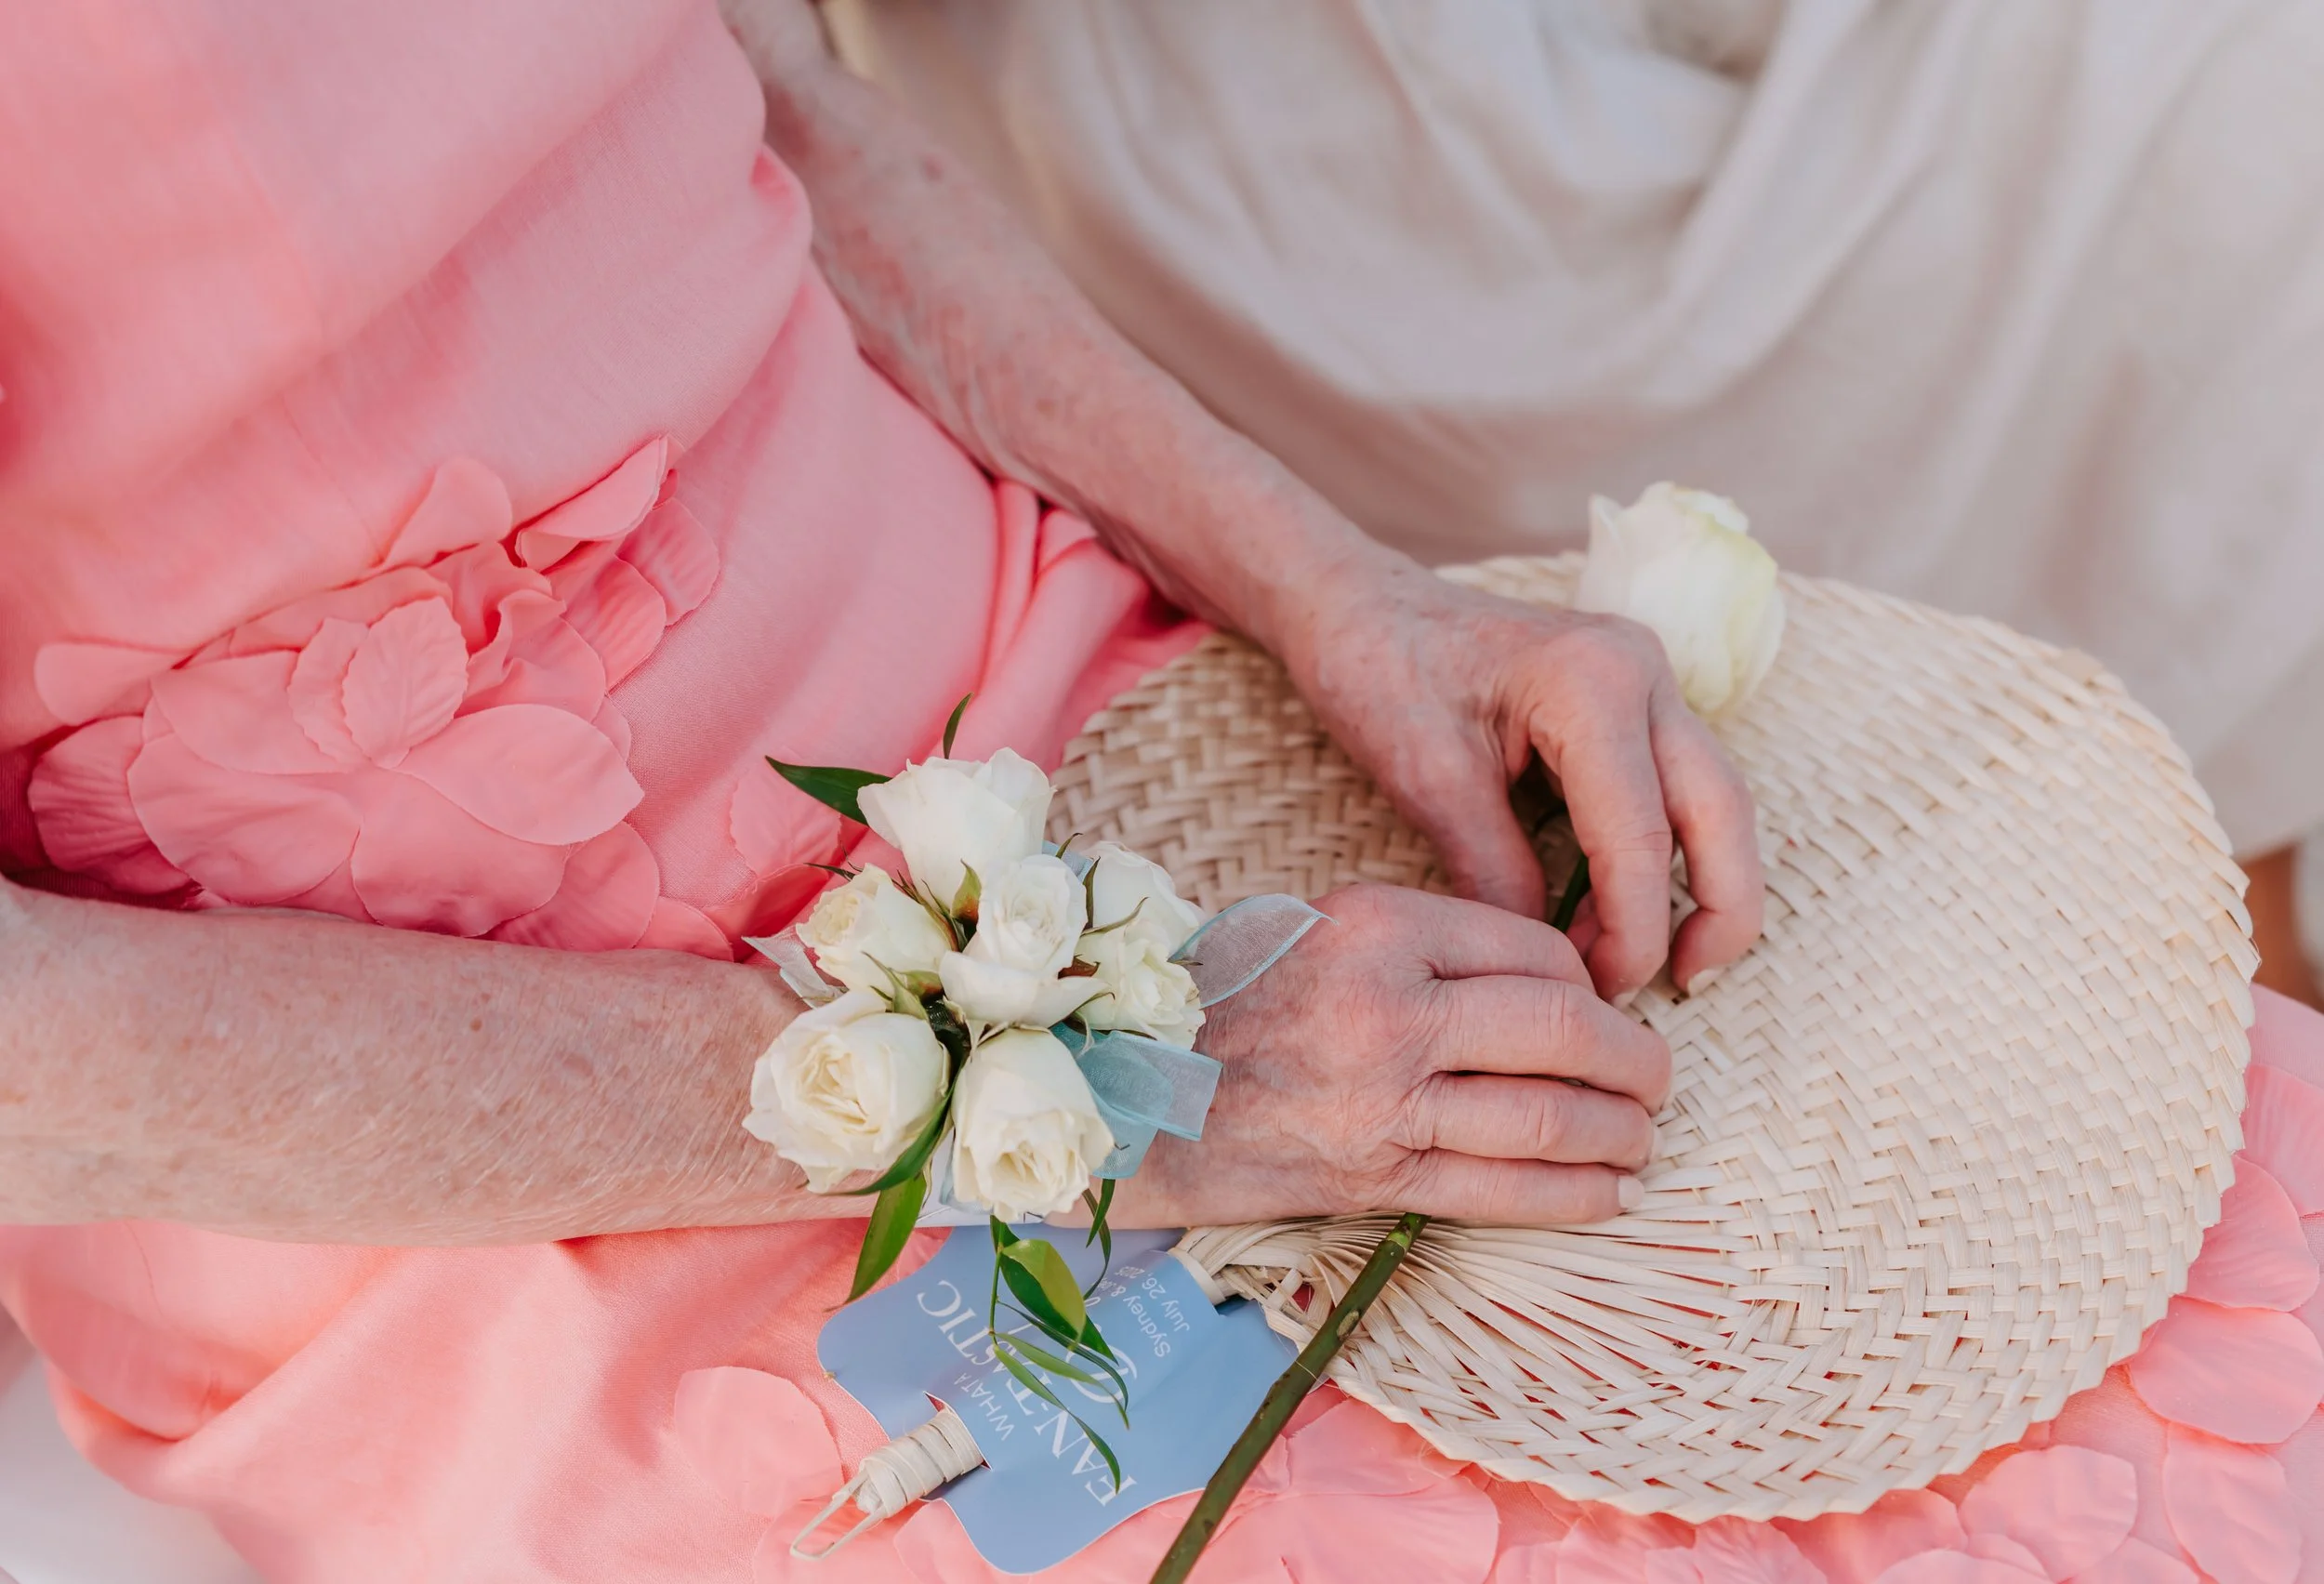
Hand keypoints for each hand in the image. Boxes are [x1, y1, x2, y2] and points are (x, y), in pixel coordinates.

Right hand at [1110, 885, 1670, 1227]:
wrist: (1128, 1090)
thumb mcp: (1317, 925)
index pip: (1534, 950)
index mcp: (1378, 926)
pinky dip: (1575, 1196)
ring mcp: (1384, 1099)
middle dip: (1636, 1061)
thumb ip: (1421, 942)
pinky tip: (1610, 1192)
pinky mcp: (1374, 1177)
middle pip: (1564, 1032)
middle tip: (1658, 1076)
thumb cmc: (1222, 1000)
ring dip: (1619, 1133)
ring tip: (1643, 1136)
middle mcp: (1389, 1007)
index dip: (1589, 984)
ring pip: (1549, 1117)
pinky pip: (1504, 1191)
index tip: (1601, 1008)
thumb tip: (1541, 981)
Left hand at [1279, 558, 1762, 1000]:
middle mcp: (1641, 670)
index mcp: (1593, 681)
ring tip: (1659, 966)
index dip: (1630, 930)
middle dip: (1719, 910)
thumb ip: (1495, 872)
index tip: (1596, 991)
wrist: (1357, 605)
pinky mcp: (1633, 699)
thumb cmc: (1379, 672)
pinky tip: (1626, 913)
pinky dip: (1668, 854)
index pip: (1639, 835)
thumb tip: (1551, 960)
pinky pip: (1677, 786)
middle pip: (1721, 811)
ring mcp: (1646, 678)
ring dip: (1702, 886)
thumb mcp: (1428, 782)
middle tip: (1680, 987)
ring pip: (1715, 800)